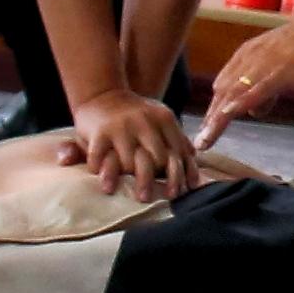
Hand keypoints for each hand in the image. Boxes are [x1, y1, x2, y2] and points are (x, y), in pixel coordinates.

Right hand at [71, 89, 196, 202]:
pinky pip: (101, 158)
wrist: (102, 94)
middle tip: (147, 198)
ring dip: (126, 179)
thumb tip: (193, 156)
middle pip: (156, 159)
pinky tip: (105, 186)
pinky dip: (102, 173)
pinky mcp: (100, 132)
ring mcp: (121, 126)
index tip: (176, 193)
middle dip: (152, 180)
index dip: (178, 175)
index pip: (176, 151)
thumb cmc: (135, 114)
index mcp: (164, 118)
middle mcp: (144, 121)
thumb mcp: (159, 118)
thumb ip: (176, 137)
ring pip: (128, 163)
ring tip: (124, 193)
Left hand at [200, 12, 293, 145]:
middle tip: (199, 142)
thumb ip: (267, 91)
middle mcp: (248, 58)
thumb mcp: (284, 68)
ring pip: (232, 96)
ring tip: (205, 141)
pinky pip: (254, 91)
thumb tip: (253, 112)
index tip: (206, 128)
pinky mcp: (278, 73)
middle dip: (210, 119)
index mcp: (248, 54)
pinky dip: (238, 104)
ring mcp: (262, 65)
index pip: (224, 86)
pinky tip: (226, 117)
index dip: (214, 109)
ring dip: (216, 120)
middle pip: (222, 93)